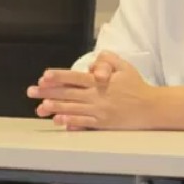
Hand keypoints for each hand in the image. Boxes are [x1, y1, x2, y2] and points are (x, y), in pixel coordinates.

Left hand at [26, 51, 158, 129]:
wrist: (152, 108)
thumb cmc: (136, 85)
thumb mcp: (124, 66)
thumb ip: (107, 59)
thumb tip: (92, 64)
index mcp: (99, 82)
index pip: (74, 78)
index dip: (58, 77)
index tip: (43, 77)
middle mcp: (97, 96)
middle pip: (68, 93)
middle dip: (48, 92)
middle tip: (31, 92)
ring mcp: (99, 111)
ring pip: (73, 109)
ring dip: (55, 108)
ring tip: (40, 108)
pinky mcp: (103, 123)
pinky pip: (84, 122)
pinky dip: (71, 121)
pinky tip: (59, 121)